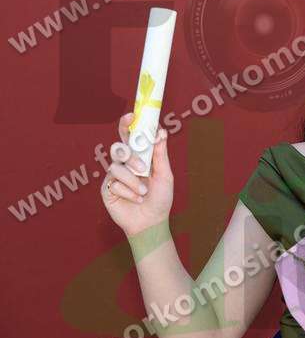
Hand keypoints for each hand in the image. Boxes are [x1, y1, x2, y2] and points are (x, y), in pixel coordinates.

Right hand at [101, 113, 173, 235]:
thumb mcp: (165, 175)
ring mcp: (114, 176)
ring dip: (132, 180)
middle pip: (118, 148)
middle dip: (130, 156)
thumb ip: (160, 153)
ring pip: (116, 166)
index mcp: (139, 157)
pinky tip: (136, 199)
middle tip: (142, 167)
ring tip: (143, 191)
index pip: (130, 137)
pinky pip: (113, 182)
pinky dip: (128, 191)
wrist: (151, 222)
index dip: (127, 124)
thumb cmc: (160, 198)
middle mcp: (125, 164)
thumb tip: (162, 131)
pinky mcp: (107, 189)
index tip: (131, 115)